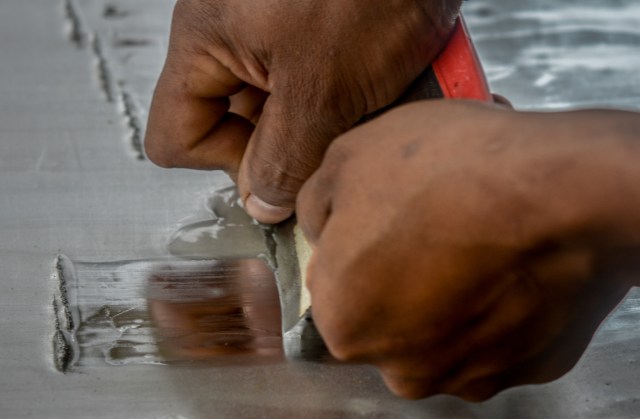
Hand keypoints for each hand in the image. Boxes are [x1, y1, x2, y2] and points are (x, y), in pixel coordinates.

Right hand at [144, 0, 461, 222]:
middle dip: (290, 140)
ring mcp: (275, 31)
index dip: (225, 164)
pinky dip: (352, 94)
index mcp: (207, 40)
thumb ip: (282, 159)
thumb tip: (261, 201)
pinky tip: (384, 82)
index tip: (278, 164)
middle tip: (333, 129)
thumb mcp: (320, 90)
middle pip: (235, 125)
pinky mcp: (314, 30)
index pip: (175, 135)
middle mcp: (233, 35)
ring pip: (284, 109)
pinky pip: (319, 83)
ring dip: (329, 118)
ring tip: (369, 96)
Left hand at [297, 100, 639, 399]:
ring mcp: (465, 372)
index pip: (330, 287)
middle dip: (397, 271)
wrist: (563, 191)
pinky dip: (494, 304)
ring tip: (470, 234)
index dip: (354, 245)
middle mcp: (400, 363)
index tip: (379, 220)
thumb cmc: (456, 174)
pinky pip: (493, 333)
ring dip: (447, 289)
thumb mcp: (349, 157)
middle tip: (428, 222)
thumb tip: (318, 220)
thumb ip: (314, 202)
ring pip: (439, 327)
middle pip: (385, 314)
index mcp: (344, 321)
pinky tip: (505, 260)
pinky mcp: (523, 368)